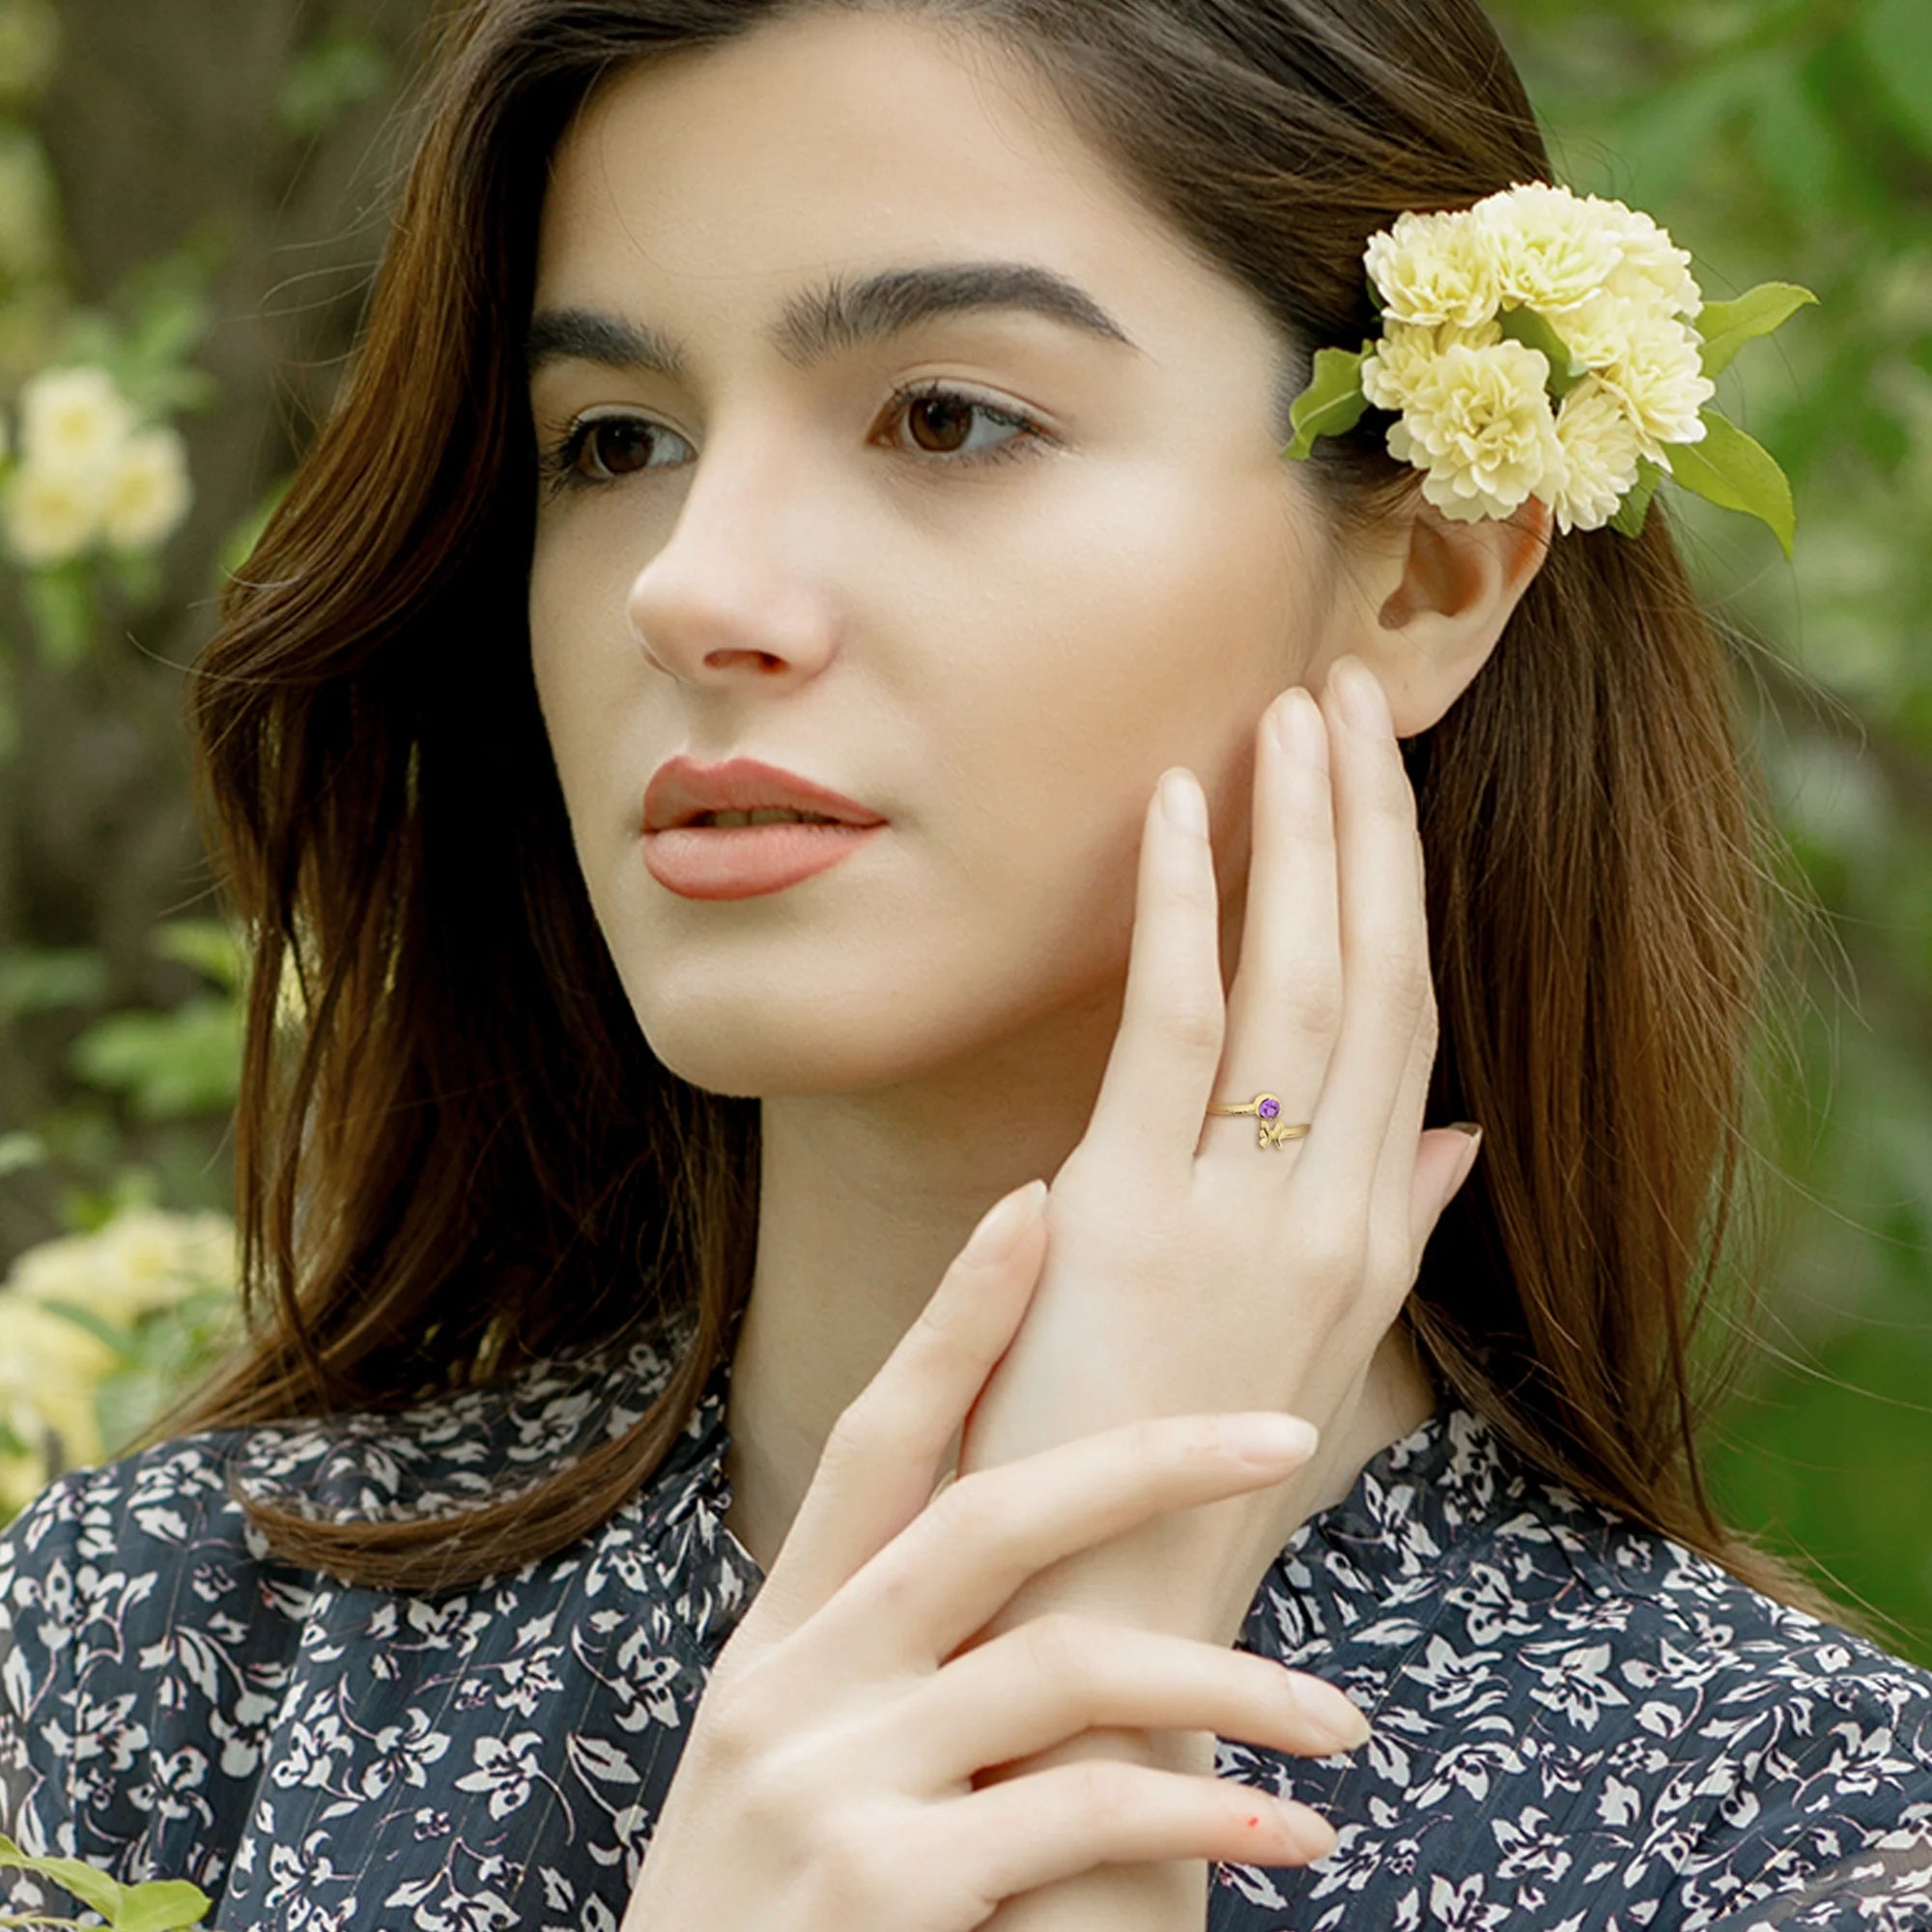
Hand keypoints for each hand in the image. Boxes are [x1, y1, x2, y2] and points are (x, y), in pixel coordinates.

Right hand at [620, 1180, 1364, 1931]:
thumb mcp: (791, 1762)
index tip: (1035, 1202)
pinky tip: (1289, 1837)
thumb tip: (1028, 1571)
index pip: (875, 1437)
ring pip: (1061, 1664)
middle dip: (1147, 1457)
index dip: (957, 1317)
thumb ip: (885, 1664)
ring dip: (1223, 1683)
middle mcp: (793, 1682)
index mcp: (782, 1637)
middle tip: (1287, 1428)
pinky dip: (1202, 1814)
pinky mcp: (883, 1890)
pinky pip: (1083, 1816)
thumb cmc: (767, 1920)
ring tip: (1341, 1721)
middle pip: (987, 1512)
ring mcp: (830, 1782)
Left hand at [956, 655, 1481, 1643]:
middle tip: (1343, 690)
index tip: (1378, 777)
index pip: (1409, 1021)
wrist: (1105, 1614)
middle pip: (1374, 977)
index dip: (1400, 886)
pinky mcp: (1135, 1219)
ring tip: (1288, 712)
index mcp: (1369, 1238)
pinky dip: (1181, 907)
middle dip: (1366, 825)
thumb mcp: (1316, 1354)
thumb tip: (1455, 1129)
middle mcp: (1333, 1215)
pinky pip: (1176, 1029)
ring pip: (1300, 982)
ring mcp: (1243, 1215)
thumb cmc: (1185, 1469)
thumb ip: (1392, 1229)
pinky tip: (1176, 807)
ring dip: (1297, 835)